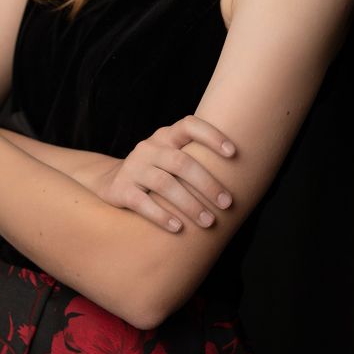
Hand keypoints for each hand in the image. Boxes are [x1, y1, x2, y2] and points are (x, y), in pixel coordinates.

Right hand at [90, 114, 236, 232]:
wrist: (110, 182)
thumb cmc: (157, 171)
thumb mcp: (172, 156)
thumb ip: (196, 158)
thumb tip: (243, 174)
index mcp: (167, 136)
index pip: (190, 125)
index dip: (212, 136)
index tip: (233, 153)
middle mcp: (150, 148)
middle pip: (182, 163)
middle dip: (207, 184)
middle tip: (227, 204)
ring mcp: (134, 167)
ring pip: (165, 184)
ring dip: (190, 205)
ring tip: (208, 222)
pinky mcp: (121, 189)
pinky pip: (143, 203)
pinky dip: (162, 216)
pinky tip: (179, 228)